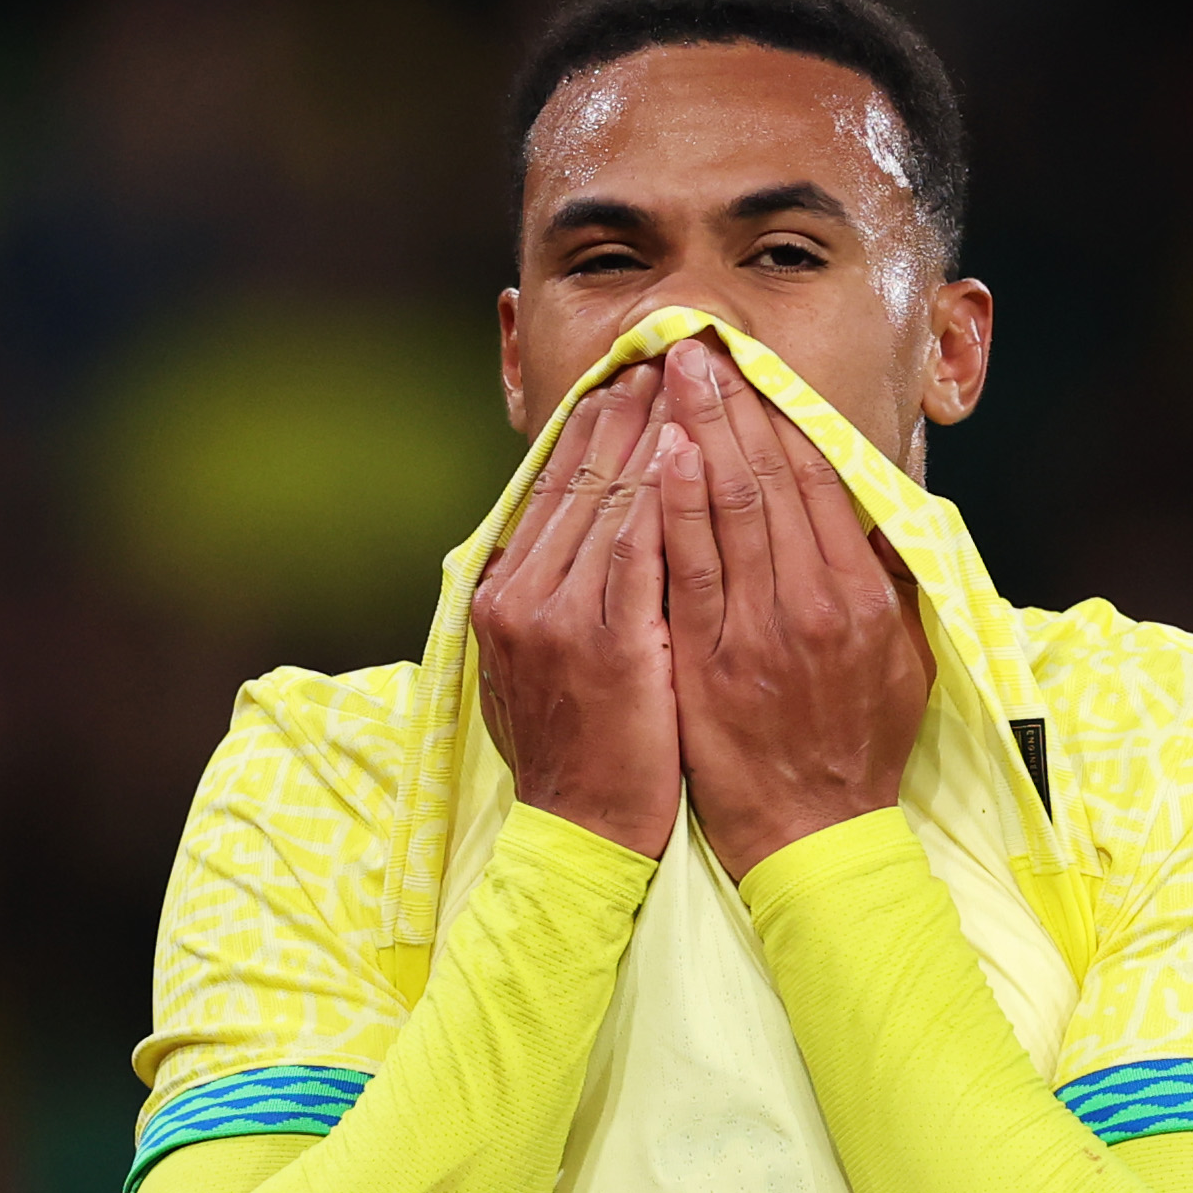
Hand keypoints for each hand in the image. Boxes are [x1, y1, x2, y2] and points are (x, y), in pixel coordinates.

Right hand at [471, 363, 679, 858]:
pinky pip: (637, 548)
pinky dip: (660, 495)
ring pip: (608, 499)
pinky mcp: (605, 644)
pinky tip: (688, 452)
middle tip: (672, 355)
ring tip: (689, 381)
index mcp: (503, 594)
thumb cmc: (582, 755)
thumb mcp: (542, 665)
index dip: (594, 429)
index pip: (550, 488)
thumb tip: (572, 537)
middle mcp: (518, 595)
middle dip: (629, 410)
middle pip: (578, 477)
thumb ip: (553, 597)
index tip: (632, 381)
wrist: (584, 837)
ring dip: (652, 432)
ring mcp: (556, 618)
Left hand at [657, 335, 929, 879]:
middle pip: (770, 477)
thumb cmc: (856, 745)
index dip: (782, 413)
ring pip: (727, 508)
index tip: (753, 366)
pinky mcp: (707, 661)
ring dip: (695, 433)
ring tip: (669, 373)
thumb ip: (893, 579)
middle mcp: (816, 604)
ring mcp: (758, 632)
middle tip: (697, 343)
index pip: (818, 480)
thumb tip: (877, 505)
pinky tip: (656, 454)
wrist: (813, 833)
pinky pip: (687, 567)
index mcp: (864, 596)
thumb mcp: (905, 659)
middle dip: (732, 402)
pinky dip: (673, 506)